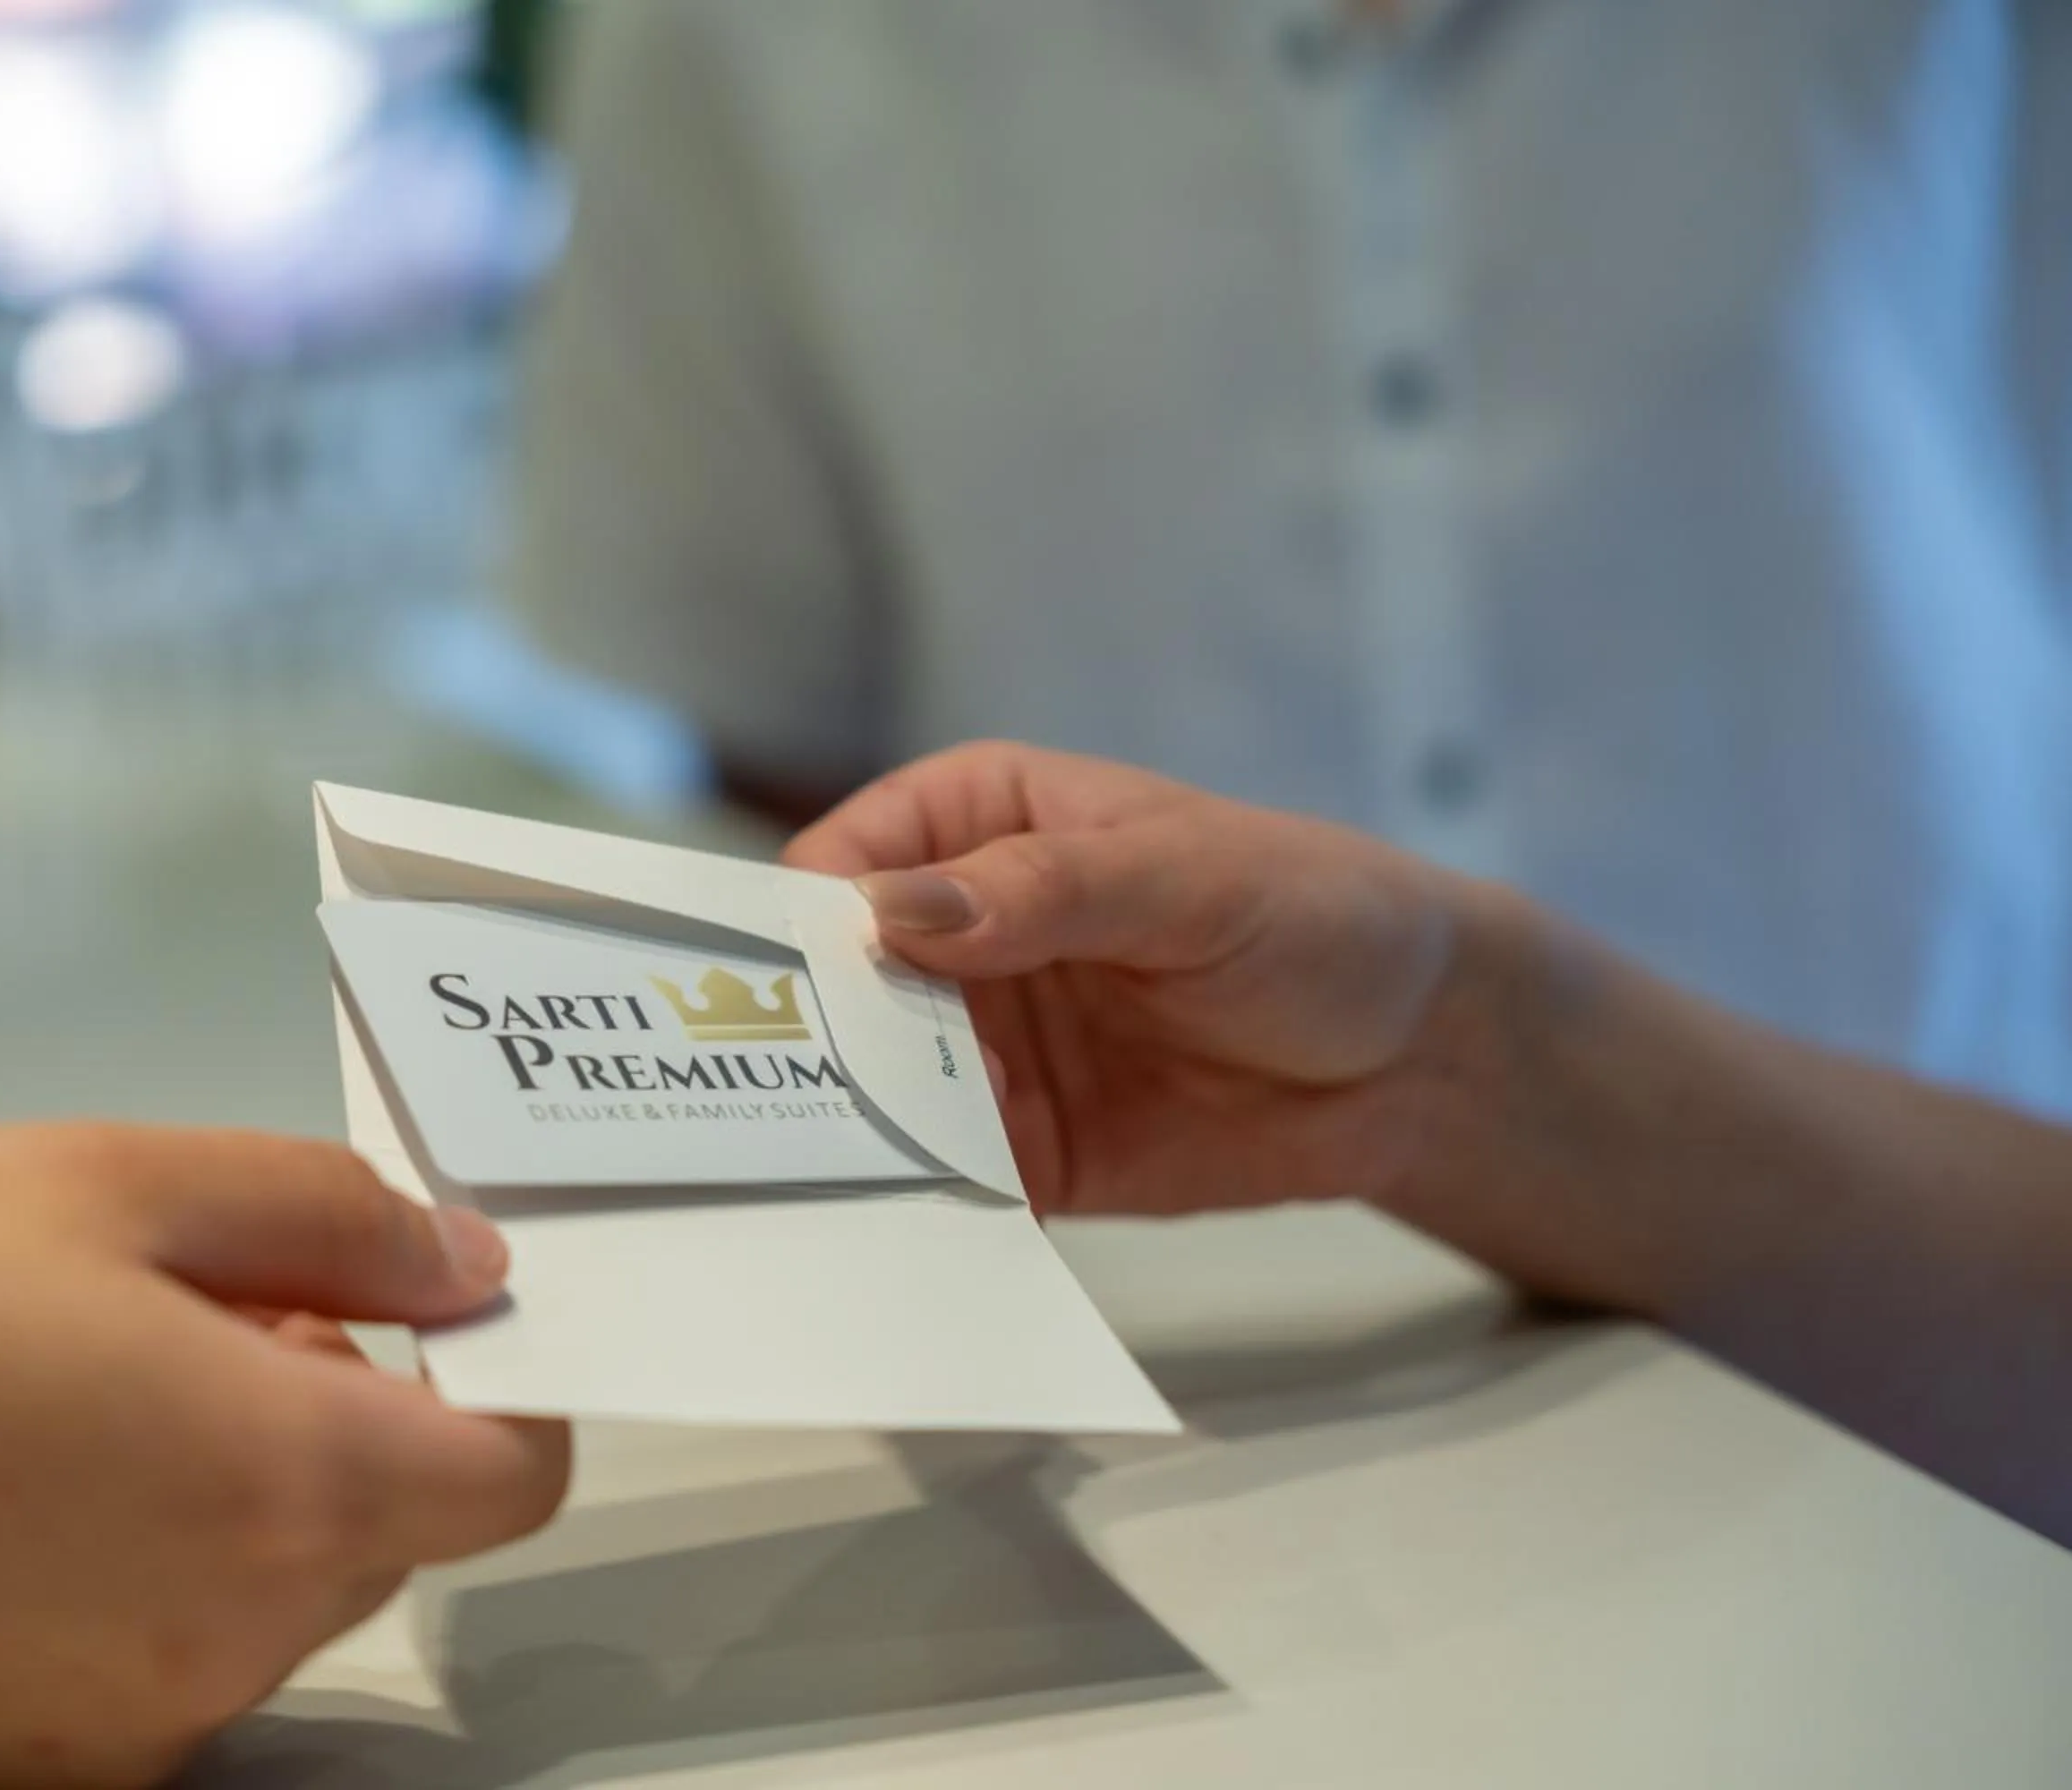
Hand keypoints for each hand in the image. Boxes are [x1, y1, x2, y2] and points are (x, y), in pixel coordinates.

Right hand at [788, 743, 1516, 1217]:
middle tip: (773, 1100)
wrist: (1423, 1053)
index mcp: (977, 824)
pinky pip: (947, 1178)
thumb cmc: (1314, 912)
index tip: (758, 986)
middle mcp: (960, 935)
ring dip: (857, 1134)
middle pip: (840, 990)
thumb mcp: (1189, 876)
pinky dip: (922, 1202)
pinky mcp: (1026, 1152)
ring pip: (879, 1091)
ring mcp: (987, 1049)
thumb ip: (1046, 891)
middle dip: (807, 1042)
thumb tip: (895, 913)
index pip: (846, 867)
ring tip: (832, 1176)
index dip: (794, 924)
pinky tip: (906, 1227)